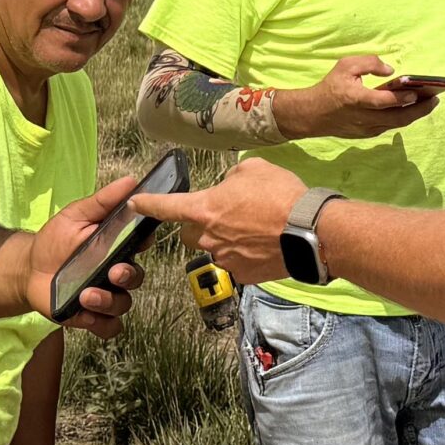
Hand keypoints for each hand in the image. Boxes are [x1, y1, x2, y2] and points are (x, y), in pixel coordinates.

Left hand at [27, 173, 147, 334]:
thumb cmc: (55, 239)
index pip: (142, 245)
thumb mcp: (77, 214)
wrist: (28, 268)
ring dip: (109, 302)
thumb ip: (103, 201)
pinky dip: (102, 324)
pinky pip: (110, 327)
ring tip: (87, 295)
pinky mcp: (91, 316)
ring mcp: (105, 296)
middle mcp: (116, 273)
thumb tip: (131, 180)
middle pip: (137, 279)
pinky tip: (85, 315)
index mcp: (118, 247)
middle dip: (128, 277)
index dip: (145, 245)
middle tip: (113, 273)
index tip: (140, 241)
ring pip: (123, 305)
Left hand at [138, 156, 304, 286]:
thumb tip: (230, 186)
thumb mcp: (253, 170)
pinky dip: (246, 255)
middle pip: (189, 233)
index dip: (148, 204)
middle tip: (223, 215)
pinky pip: (237, 263)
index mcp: (204, 209)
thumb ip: (232, 177)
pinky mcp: (244, 275)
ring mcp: (225, 259)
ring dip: (227, 239)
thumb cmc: (281, 195)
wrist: (310, 230)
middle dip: (198, 225)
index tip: (134, 204)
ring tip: (255, 229)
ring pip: (215, 248)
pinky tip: (265, 244)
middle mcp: (209, 238)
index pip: (166, 207)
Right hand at [274, 55, 444, 140]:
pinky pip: (390, 126)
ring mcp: (366, 129)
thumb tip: (390, 70)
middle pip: (397, 118)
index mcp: (356, 99)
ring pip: (396, 124)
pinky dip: (403, 118)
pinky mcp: (368, 134)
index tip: (417, 92)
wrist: (312, 115)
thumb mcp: (345, 66)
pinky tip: (413, 108)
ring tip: (430, 103)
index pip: (383, 102)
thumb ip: (369, 63)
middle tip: (436, 100)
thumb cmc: (330, 87)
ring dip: (415, 115)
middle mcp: (363, 117)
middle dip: (420, 110)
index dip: (401, 98)